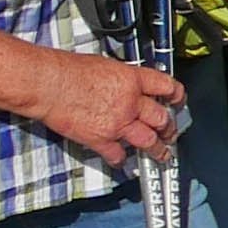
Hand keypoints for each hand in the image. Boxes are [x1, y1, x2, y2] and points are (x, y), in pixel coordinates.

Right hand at [37, 50, 183, 169]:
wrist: (48, 83)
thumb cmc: (68, 70)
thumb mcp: (105, 65)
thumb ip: (122, 79)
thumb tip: (128, 85)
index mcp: (132, 80)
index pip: (166, 87)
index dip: (177, 95)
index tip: (178, 101)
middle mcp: (130, 102)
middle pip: (162, 118)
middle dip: (168, 128)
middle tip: (170, 132)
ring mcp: (118, 123)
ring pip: (149, 141)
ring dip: (157, 150)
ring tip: (162, 155)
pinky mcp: (101, 139)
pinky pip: (118, 155)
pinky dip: (122, 160)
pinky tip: (123, 162)